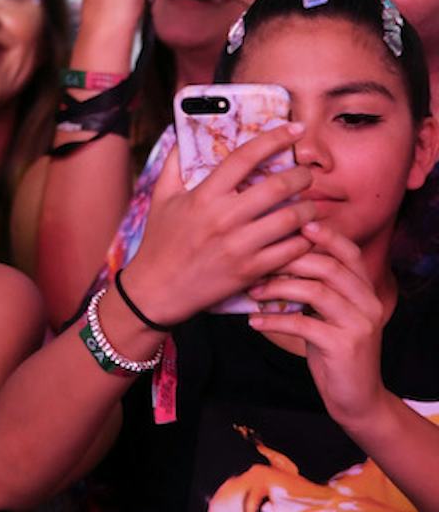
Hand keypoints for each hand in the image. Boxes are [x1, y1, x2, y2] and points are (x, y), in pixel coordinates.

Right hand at [123, 124, 316, 326]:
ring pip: (292, 219)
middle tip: (307, 173)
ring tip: (310, 204)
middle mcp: (224, 218)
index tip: (294, 128)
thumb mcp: (161, 196)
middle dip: (302, 175)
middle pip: (278, 187)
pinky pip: (291, 251)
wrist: (158, 289)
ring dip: (309, 208)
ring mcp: (240, 246)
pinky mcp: (251, 271)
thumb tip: (182, 132)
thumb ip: (174, 162)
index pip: (245, 157)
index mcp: (204, 195)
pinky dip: (304, 240)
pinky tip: (304, 234)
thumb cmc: (161, 240)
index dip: (274, 139)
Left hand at [249, 223, 388, 427]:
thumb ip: (315, 285)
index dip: (325, 235)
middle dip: (287, 260)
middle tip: (255, 262)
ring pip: (315, 290)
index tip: (296, 222)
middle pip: (328, 266)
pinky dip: (274, 320)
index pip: (349, 251)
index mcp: (364, 289)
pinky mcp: (345, 346)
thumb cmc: (333, 346)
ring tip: (252, 292)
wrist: (357, 397)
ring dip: (277, 288)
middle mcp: (367, 302)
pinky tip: (254, 322)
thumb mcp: (328, 312)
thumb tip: (274, 256)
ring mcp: (359, 324)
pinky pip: (303, 324)